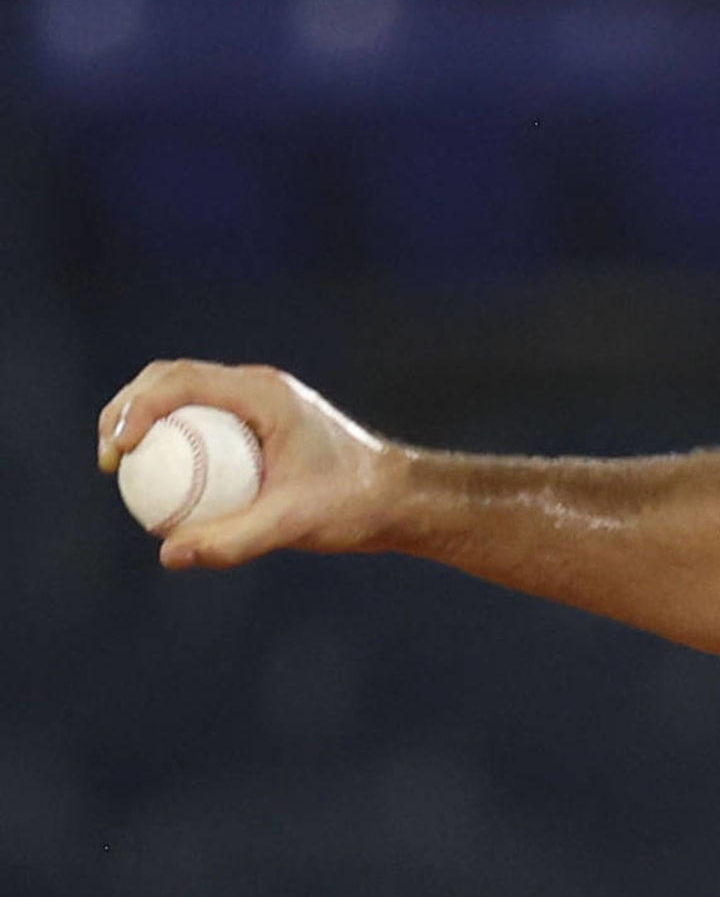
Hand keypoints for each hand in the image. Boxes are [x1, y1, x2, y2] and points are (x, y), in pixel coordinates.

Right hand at [97, 360, 406, 569]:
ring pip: (184, 397)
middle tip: (108, 460)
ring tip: (119, 468)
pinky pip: (201, 425)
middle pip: (172, 379)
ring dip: (144, 420)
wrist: (397, 499)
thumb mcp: (294, 523)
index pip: (182, 381)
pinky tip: (158, 486)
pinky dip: (172, 442)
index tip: (118, 450)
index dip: (136, 407)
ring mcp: (257, 405)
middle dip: (127, 408)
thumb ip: (234, 540)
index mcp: (264, 394)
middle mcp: (257, 389)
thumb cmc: (354, 504)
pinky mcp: (257, 427)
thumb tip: (168, 553)